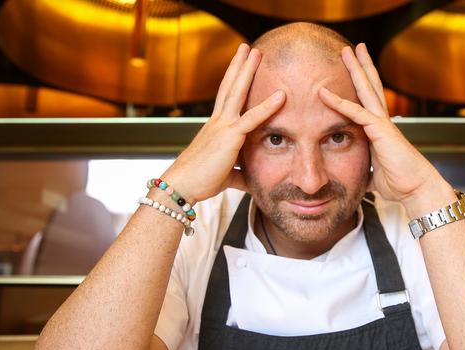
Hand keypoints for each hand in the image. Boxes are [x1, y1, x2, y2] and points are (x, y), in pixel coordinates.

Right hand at [161, 44, 284, 202]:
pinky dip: (268, 106)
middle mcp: (217, 122)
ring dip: (247, 70)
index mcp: (216, 128)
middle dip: (239, 66)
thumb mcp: (226, 175)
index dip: (234, 81)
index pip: (226, 98)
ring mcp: (222, 126)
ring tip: (255, 51)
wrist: (183, 186)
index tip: (240, 67)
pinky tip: (281, 96)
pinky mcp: (230, 137)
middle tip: (248, 48)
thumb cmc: (201, 181)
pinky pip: (252, 118)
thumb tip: (252, 183)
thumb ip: (240, 175)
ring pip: (236, 91)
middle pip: (229, 86)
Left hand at [318, 44, 453, 212]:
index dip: (361, 84)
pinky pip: (357, 113)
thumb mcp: (375, 173)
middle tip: (353, 47)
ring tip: (348, 51)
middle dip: (361, 66)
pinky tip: (325, 93)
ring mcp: (383, 124)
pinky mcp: (381, 132)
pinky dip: (339, 103)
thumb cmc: (400, 183)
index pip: (369, 100)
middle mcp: (383, 122)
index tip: (354, 69)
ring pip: (367, 90)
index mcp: (381, 129)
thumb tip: (358, 177)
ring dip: (356, 70)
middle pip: (370, 86)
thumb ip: (365, 168)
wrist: (417, 190)